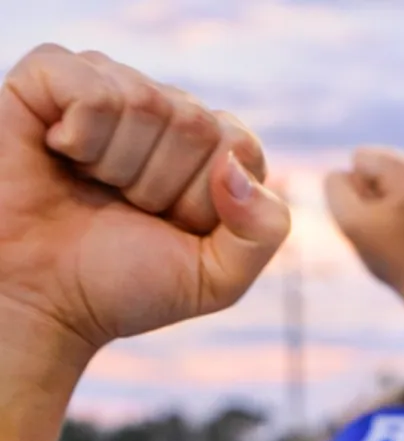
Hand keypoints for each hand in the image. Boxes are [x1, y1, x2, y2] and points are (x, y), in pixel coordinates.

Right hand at [0, 45, 287, 364]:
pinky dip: (79, 135)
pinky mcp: (50, 77)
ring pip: (145, 102)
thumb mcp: (216, 280)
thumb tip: (237, 167)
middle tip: (122, 208)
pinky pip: (92, 85)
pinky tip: (60, 152)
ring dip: (117, 166)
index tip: (166, 225)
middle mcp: (160, 108)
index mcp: (205, 149)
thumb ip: (263, 232)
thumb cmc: (122, 286)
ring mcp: (106, 86)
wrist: (39, 299)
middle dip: (159, 185)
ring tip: (89, 186)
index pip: (238, 144)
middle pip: (194, 122)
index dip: (202, 200)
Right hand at [325, 147, 403, 299]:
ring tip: (403, 227)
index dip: (359, 193)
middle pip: (375, 161)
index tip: (382, 222)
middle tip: (394, 228)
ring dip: (386, 198)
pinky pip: (401, 177)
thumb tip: (345, 172)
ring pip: (386, 170)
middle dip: (373, 193)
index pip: (359, 158)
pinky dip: (401, 198)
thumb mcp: (350, 224)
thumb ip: (335, 187)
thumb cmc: (394, 261)